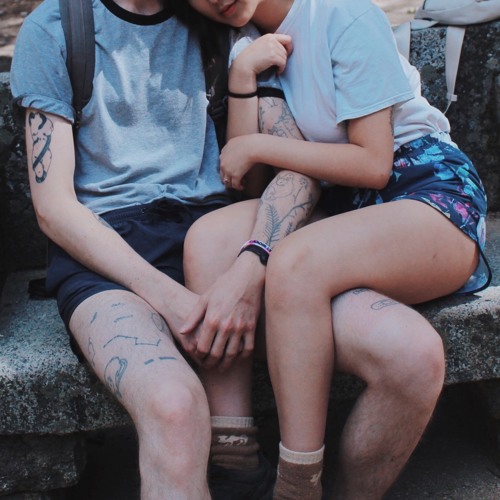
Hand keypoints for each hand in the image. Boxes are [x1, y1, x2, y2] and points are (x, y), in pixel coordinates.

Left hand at [180, 255, 264, 370]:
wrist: (247, 276)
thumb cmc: (223, 285)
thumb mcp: (204, 298)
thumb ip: (193, 317)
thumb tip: (182, 332)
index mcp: (212, 319)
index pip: (202, 347)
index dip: (198, 356)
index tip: (198, 358)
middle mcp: (226, 326)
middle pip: (216, 354)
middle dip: (210, 363)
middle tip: (208, 366)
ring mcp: (240, 327)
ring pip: (232, 354)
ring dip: (225, 364)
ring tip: (220, 366)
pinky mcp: (252, 327)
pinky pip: (248, 348)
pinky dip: (242, 356)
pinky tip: (236, 357)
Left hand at [219, 134, 261, 189]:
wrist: (253, 146)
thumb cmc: (249, 142)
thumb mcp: (235, 141)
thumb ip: (232, 146)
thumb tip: (235, 148)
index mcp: (223, 153)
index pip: (222, 164)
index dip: (228, 168)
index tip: (234, 170)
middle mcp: (223, 162)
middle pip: (223, 174)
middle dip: (229, 178)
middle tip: (236, 179)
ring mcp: (228, 170)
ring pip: (227, 181)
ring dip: (233, 184)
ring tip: (241, 183)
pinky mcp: (235, 175)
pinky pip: (235, 185)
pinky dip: (238, 187)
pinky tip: (242, 186)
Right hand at [232, 33, 292, 76]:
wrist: (244, 65)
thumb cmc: (250, 58)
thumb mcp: (260, 46)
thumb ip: (270, 45)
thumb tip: (282, 50)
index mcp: (269, 36)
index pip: (287, 38)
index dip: (288, 47)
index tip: (285, 54)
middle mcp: (271, 40)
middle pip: (286, 49)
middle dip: (284, 57)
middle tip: (279, 64)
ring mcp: (272, 48)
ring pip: (285, 56)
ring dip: (282, 64)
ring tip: (277, 68)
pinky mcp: (272, 56)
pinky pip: (283, 62)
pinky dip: (281, 68)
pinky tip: (277, 71)